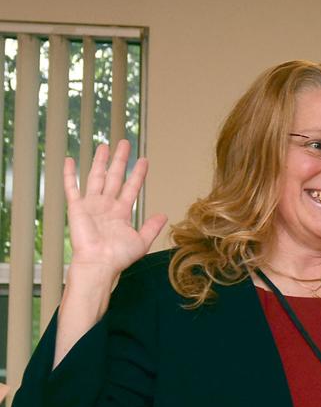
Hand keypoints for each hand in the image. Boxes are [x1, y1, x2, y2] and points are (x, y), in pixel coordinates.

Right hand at [66, 140, 166, 279]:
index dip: (138, 173)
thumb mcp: (141, 241)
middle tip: (124, 143)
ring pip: (96, 177)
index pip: (131, 187)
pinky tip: (70, 160)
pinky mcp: (76, 207)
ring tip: (104, 146)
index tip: (144, 160)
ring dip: (100, 161)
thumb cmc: (118, 257)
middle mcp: (106, 205)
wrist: (99, 263)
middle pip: (114, 176)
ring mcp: (91, 205)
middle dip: (120, 160)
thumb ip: (152, 227)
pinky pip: (72, 187)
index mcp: (121, 212)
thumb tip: (164, 215)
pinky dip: (70, 174)